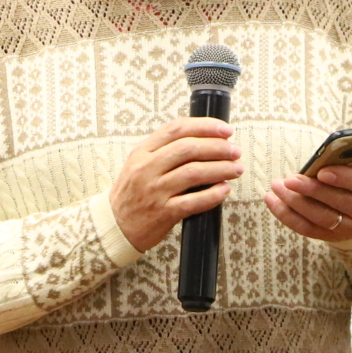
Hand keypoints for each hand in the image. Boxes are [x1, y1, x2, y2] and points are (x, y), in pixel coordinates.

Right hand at [110, 117, 242, 252]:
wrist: (115, 225)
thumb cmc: (132, 193)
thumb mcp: (139, 164)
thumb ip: (164, 150)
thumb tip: (204, 138)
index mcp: (142, 152)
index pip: (176, 129)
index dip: (205, 126)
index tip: (225, 130)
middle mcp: (146, 169)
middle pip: (188, 149)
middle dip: (218, 148)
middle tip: (235, 151)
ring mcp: (153, 191)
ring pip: (194, 173)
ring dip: (221, 169)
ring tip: (236, 169)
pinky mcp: (162, 213)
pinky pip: (194, 201)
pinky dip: (213, 195)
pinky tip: (225, 190)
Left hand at [264, 163, 351, 243]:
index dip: (343, 178)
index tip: (321, 171)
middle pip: (338, 202)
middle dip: (311, 190)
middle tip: (289, 179)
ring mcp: (350, 228)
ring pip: (320, 217)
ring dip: (295, 202)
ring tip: (277, 186)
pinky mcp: (331, 237)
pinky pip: (305, 228)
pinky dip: (286, 215)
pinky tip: (272, 200)